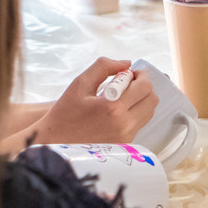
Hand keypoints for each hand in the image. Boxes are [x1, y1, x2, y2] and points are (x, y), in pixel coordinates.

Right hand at [30, 59, 157, 144]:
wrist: (55, 141)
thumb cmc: (65, 112)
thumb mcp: (80, 83)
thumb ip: (104, 67)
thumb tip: (126, 63)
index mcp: (113, 108)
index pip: (145, 87)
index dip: (141, 76)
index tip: (130, 73)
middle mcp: (124, 124)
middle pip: (152, 100)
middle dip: (143, 87)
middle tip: (128, 83)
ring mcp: (126, 137)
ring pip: (149, 112)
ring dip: (140, 100)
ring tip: (121, 97)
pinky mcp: (125, 144)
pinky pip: (140, 123)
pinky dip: (134, 113)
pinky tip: (116, 110)